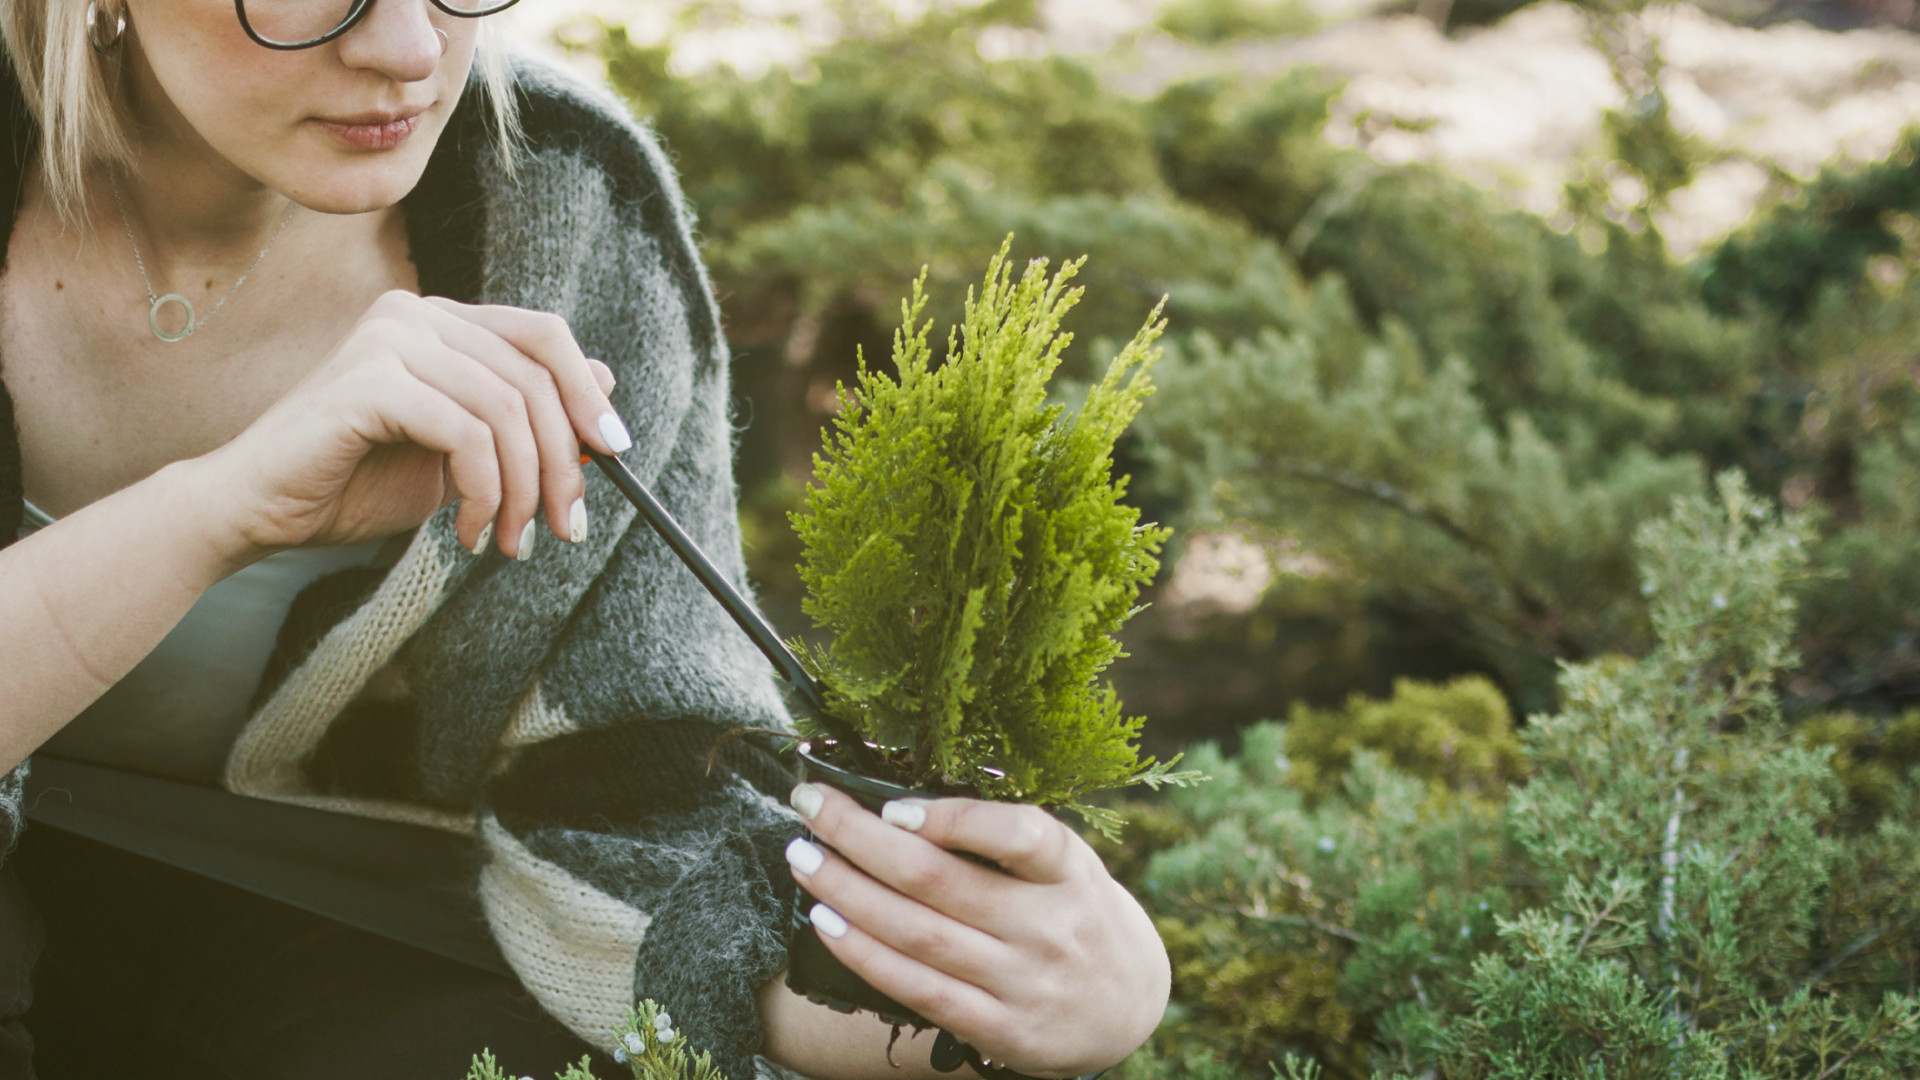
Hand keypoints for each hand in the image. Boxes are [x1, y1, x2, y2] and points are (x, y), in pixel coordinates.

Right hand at [195, 291, 624, 562]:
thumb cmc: (352, 484)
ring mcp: (390, 339)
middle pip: (535, 378)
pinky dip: (484, 491)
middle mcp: (416, 315)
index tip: (616, 454)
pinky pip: (467, 434)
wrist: (258, 511)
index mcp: (440, 322)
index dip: (588, 393)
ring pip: (507, 411)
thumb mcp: (460, 455)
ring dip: (523, 490)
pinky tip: (468, 531)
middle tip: (566, 526)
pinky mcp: (370, 379)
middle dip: (564, 462)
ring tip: (510, 541)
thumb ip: (520, 420)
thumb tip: (609, 386)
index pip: (543, 335)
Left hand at [784, 782, 1169, 1077]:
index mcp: (1069, 871)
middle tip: (809, 806)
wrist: (1127, 1006)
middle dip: (860, 838)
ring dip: (847, 892)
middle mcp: (1050, 927)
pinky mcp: (1002, 1029)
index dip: (954, 819)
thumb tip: (900, 806)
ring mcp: (1024, 982)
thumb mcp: (1065, 866)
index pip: (1021, 834)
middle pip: (940, 880)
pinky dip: (865, 953)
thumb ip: (1005, 841)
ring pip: (918, 933)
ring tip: (803, 859)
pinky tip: (826, 922)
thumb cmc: (1075, 914)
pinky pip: (918, 989)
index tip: (892, 807)